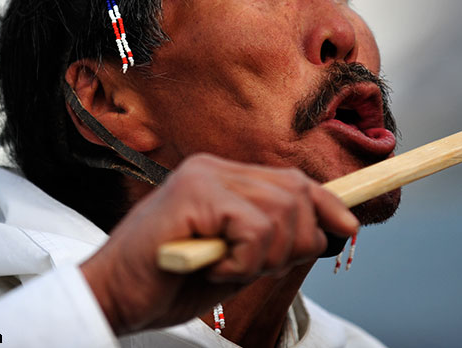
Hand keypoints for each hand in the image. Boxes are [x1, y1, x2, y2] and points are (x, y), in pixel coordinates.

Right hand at [80, 153, 358, 333]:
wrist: (112, 295)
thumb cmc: (171, 282)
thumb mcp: (235, 260)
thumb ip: (271, 240)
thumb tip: (325, 231)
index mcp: (223, 177)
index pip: (292, 180)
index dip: (326, 203)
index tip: (349, 227)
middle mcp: (214, 167)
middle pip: (296, 193)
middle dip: (295, 241)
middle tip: (254, 267)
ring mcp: (204, 176)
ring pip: (280, 212)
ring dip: (264, 256)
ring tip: (225, 268)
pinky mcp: (194, 193)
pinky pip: (253, 229)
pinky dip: (243, 262)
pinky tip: (214, 268)